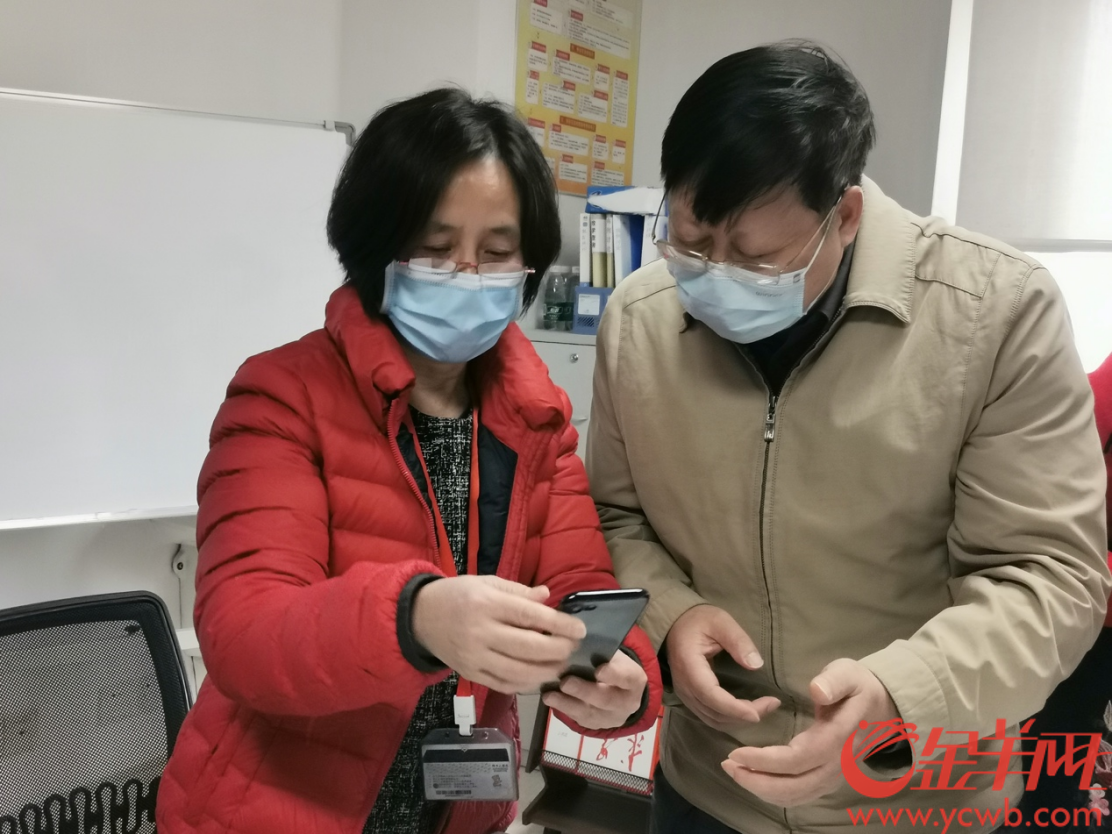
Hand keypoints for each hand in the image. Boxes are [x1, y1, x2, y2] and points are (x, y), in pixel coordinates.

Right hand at [412, 575, 585, 693]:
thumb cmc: (459, 595)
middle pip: (529, 647)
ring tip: (562, 665)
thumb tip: (548, 597)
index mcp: (486, 604)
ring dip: (547, 672)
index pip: (530, 616)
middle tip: (573, 648)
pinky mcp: (471, 675)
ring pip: (519, 672)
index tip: (579, 630)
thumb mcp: (487, 582)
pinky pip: (504, 685)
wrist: (421, 617)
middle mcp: (480, 632)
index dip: (559, 624)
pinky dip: (527, 684)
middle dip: (558, 650)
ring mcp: (475, 657)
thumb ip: (519, 591)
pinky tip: (540, 676)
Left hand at [541, 648, 647, 729]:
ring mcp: (611, 718)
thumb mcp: (614, 655)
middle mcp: (626, 703)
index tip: (598, 670)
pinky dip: (563, 710)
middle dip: (584, 692)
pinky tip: (550, 700)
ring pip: (590, 714)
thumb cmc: (614, 666)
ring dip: (567, 704)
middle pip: (606, 700)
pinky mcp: (596, 726)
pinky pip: (580, 720)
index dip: (614, 675)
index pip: (627, 678)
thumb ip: (600, 653)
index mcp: (635, 681)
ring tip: (549, 696)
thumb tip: (574, 642)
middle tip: (566, 682)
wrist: (622, 691)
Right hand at [664, 605, 779, 729]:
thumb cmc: (698, 620)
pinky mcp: (690, 697)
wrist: (675, 624)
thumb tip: (757, 665)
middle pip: (714, 712)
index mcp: (689, 665)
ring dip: (739, 720)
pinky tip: (747, 711)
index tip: (759, 711)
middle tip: (772, 704)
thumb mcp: (720, 621)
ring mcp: (685, 694)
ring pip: (713, 719)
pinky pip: (710, 717)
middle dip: (744, 715)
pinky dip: (729, 719)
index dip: (735, 708)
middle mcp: (684, 686)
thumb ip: (738, 641)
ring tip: (764, 708)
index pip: (711, 695)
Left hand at [721, 658, 899, 806]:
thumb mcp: (849, 673)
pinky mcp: (828, 779)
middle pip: (794, 787)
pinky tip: (754, 779)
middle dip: (757, 781)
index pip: (798, 759)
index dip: (765, 760)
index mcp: (838, 738)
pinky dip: (774, 793)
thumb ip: (834, 681)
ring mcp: (834, 776)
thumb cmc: (860, 687)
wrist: (885, 708)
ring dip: (762, 789)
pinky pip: (799, 795)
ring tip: (734, 771)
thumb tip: (817, 691)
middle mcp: (836, 764)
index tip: (737, 752)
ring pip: (796, 796)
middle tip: (728, 764)